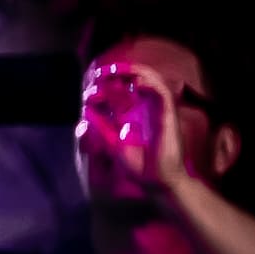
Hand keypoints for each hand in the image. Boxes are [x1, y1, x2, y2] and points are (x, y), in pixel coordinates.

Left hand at [80, 58, 195, 205]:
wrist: (158, 183)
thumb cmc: (141, 167)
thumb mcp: (112, 144)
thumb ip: (101, 127)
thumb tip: (85, 110)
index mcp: (139, 114)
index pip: (126, 90)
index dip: (110, 84)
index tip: (91, 89)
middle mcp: (151, 109)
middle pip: (140, 79)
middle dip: (122, 72)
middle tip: (102, 72)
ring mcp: (161, 111)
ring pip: (153, 80)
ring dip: (135, 72)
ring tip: (116, 70)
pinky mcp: (169, 116)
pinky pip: (163, 93)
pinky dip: (150, 84)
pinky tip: (136, 83)